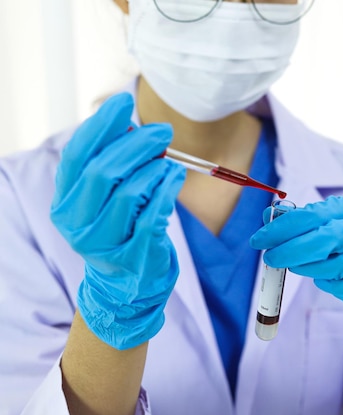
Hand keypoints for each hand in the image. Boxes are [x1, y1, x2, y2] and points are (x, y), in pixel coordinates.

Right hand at [50, 92, 185, 349]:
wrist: (127, 283)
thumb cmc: (120, 228)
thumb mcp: (106, 197)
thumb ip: (111, 163)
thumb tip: (128, 123)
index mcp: (65, 202)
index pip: (77, 156)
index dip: (100, 125)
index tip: (125, 102)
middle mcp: (76, 223)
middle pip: (103, 171)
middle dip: (136, 144)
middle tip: (162, 131)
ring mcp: (104, 243)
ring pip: (129, 192)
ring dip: (155, 168)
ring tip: (170, 160)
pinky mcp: (134, 255)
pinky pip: (154, 214)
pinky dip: (168, 189)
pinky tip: (175, 177)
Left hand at [250, 193, 342, 334]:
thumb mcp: (338, 223)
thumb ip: (306, 220)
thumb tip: (268, 217)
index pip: (315, 214)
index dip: (283, 228)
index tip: (260, 239)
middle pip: (327, 239)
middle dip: (292, 251)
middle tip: (270, 258)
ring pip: (337, 266)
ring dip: (310, 270)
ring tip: (298, 267)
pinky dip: (332, 286)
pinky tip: (324, 280)